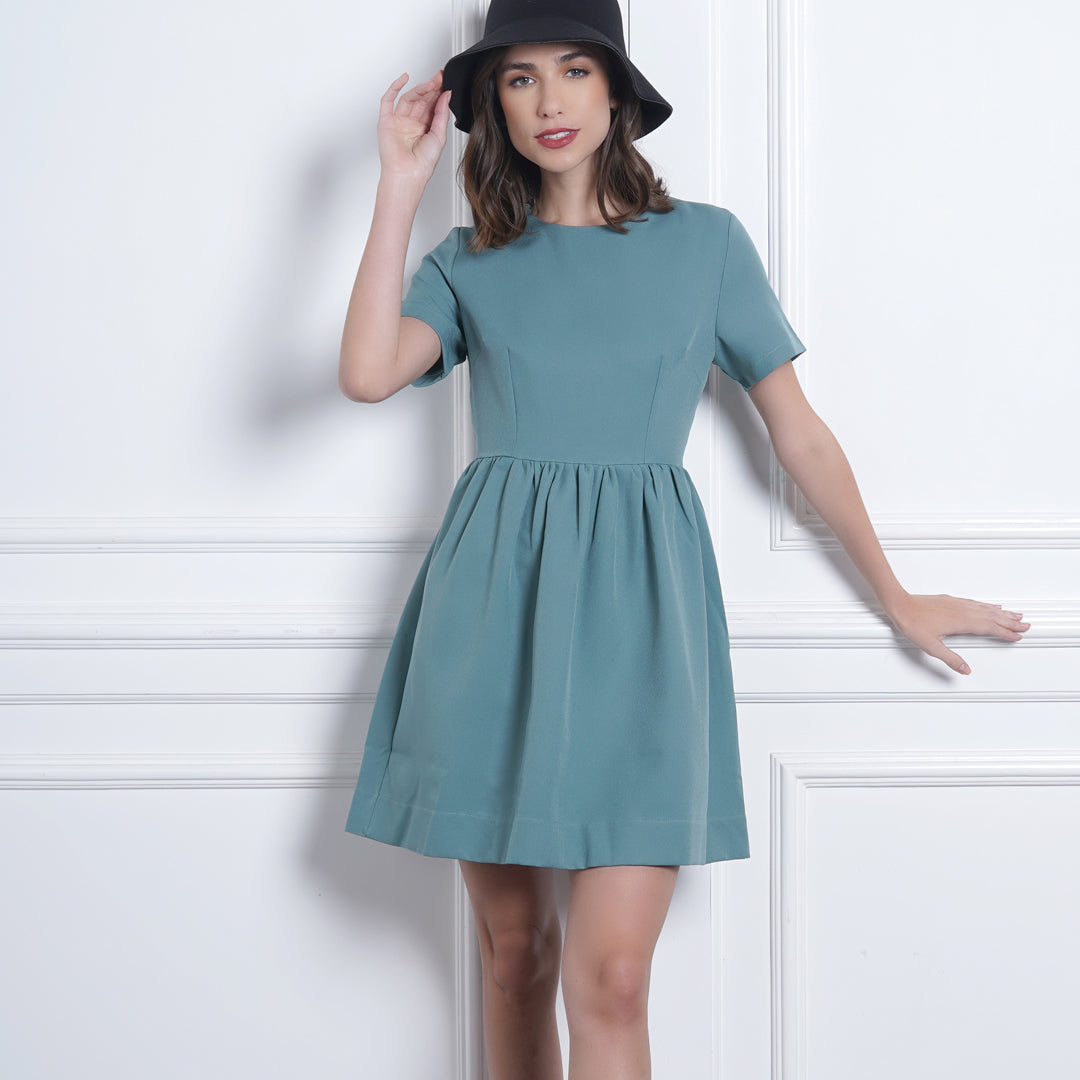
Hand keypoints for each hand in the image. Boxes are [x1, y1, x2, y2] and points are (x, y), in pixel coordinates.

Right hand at [377, 70, 452, 188]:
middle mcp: (411, 124)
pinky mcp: (386, 121)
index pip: (431, 106)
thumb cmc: (422, 163)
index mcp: (424, 129)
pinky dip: (394, 87)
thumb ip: (442, 114)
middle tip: (439, 78)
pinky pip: (388, 100)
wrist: (408, 174)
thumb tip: (446, 95)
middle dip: (430, 88)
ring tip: (431, 83)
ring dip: (419, 89)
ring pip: (408, 98)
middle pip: (420, 100)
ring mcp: (398, 122)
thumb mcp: (439, 135)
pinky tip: (404, 79)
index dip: (438, 93)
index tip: (445, 82)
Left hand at [885, 593, 1029, 674]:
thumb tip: (965, 669)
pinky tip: (992, 606)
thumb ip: (950, 658)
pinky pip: (977, 603)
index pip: (989, 628)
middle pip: (993, 617)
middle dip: (1011, 622)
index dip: (1005, 632)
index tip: (1017, 636)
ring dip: (1003, 613)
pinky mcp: (952, 600)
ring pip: (986, 608)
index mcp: (961, 622)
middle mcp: (963, 611)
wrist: (900, 604)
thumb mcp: (931, 646)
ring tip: (1016, 615)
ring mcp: (958, 604)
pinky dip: (988, 606)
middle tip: (1026, 625)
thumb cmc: (913, 623)